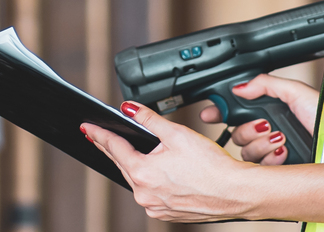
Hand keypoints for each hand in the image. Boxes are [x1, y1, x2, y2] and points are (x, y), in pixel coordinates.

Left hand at [82, 102, 262, 221]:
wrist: (235, 192)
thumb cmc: (212, 166)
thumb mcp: (177, 133)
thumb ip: (148, 119)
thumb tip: (129, 108)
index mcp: (142, 172)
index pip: (113, 148)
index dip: (99, 134)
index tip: (87, 127)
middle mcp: (144, 194)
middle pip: (123, 164)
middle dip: (113, 149)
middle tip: (100, 136)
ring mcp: (155, 207)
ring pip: (137, 180)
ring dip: (134, 166)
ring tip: (134, 152)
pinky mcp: (167, 214)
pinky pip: (151, 194)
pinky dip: (151, 181)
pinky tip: (159, 172)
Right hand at [196, 73, 319, 163]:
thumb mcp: (295, 92)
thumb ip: (265, 84)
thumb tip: (240, 87)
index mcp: (269, 112)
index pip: (236, 113)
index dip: (219, 113)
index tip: (208, 113)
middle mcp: (268, 132)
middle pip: (236, 134)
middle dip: (248, 130)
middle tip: (263, 125)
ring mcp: (271, 153)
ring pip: (245, 152)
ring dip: (261, 144)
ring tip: (279, 139)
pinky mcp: (277, 171)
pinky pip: (259, 168)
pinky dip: (271, 158)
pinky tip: (284, 152)